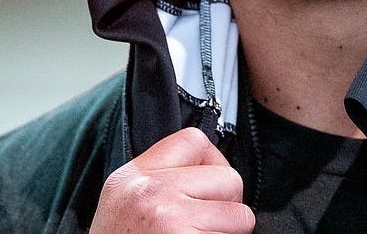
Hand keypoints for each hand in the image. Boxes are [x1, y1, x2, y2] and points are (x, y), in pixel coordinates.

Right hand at [90, 127, 254, 233]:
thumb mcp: (125, 204)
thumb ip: (161, 179)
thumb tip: (211, 168)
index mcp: (132, 177)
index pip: (195, 141)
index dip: (212, 165)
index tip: (205, 190)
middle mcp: (149, 193)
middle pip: (229, 179)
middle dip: (225, 207)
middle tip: (199, 228)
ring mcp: (169, 220)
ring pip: (241, 216)